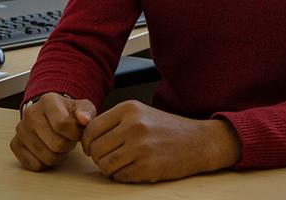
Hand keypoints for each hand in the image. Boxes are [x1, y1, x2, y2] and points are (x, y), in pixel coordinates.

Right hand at [10, 92, 95, 170]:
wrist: (49, 114)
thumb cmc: (67, 112)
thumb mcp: (82, 107)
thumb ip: (86, 112)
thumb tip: (84, 120)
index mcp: (48, 101)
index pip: (62, 125)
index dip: (75, 134)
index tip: (77, 131)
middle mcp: (31, 114)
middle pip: (57, 144)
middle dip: (68, 145)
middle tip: (68, 139)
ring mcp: (21, 130)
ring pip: (46, 157)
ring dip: (58, 155)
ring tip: (60, 144)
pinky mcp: (15, 144)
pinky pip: (34, 165)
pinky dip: (45, 163)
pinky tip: (48, 150)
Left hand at [80, 100, 241, 182]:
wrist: (198, 142)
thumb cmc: (168, 129)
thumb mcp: (141, 114)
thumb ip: (116, 121)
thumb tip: (87, 136)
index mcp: (130, 109)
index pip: (92, 128)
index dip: (88, 142)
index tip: (93, 148)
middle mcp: (134, 125)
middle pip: (95, 149)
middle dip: (99, 157)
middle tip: (112, 157)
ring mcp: (140, 147)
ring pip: (104, 165)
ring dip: (110, 168)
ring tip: (124, 163)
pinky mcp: (147, 167)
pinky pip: (120, 176)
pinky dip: (124, 176)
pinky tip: (136, 168)